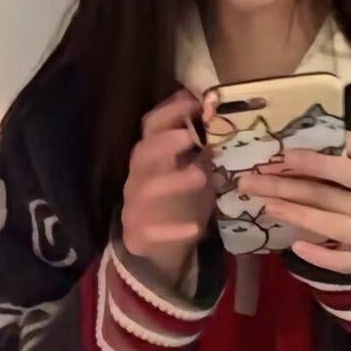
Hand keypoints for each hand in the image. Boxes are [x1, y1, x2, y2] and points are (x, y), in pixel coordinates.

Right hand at [121, 89, 213, 285]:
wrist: (158, 248)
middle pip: (142, 153)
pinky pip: (152, 231)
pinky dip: (174, 229)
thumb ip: (199, 144)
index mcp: (151, 156)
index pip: (151, 126)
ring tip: (200, 176)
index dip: (169, 112)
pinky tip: (195, 229)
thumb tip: (214, 109)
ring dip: (172, 180)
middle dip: (164, 143)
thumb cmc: (178, 199)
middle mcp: (139, 176)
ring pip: (146, 189)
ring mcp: (136, 206)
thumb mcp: (190, 168)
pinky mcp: (141, 234)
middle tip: (189, 136)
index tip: (195, 102)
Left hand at [235, 131, 350, 273]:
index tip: (286, 154)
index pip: (349, 168)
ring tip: (267, 206)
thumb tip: (295, 137)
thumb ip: (337, 154)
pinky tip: (295, 247)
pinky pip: (343, 262)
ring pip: (336, 226)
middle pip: (329, 195)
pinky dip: (320, 256)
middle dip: (287, 187)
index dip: (318, 162)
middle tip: (250, 181)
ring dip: (299, 215)